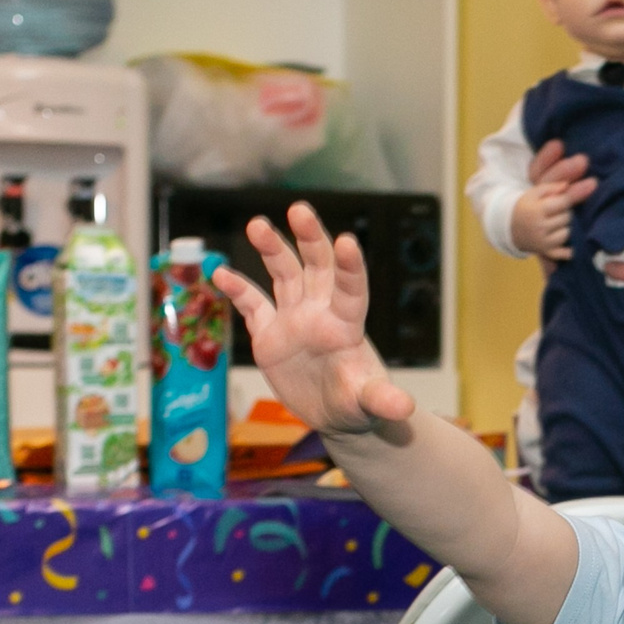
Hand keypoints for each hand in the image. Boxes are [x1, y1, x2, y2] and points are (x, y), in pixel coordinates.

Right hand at [213, 204, 413, 436]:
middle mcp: (320, 313)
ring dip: (271, 248)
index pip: (350, 290)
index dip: (349, 267)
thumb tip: (404, 409)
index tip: (348, 242)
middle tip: (299, 209)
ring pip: (284, 273)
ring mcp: (294, 319)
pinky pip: (252, 304)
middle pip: (317, 266)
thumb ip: (382, 401)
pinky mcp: (269, 333)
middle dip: (310, 237)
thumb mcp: (369, 405)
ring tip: (257, 224)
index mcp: (346, 326)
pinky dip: (237, 289)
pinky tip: (219, 273)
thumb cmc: (359, 405)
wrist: (336, 414)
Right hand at [509, 139, 597, 259]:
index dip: (577, 194)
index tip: (593, 183)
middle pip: (568, 218)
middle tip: (558, 211)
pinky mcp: (547, 253)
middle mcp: (541, 227)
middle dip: (566, 213)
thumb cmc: (527, 206)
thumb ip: (551, 188)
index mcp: (537, 210)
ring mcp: (544, 242)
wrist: (510, 227)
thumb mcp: (534, 192)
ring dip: (567, 227)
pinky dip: (569, 249)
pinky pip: (566, 253)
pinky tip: (568, 244)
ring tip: (557, 223)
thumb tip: (567, 185)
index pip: (564, 202)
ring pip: (568, 233)